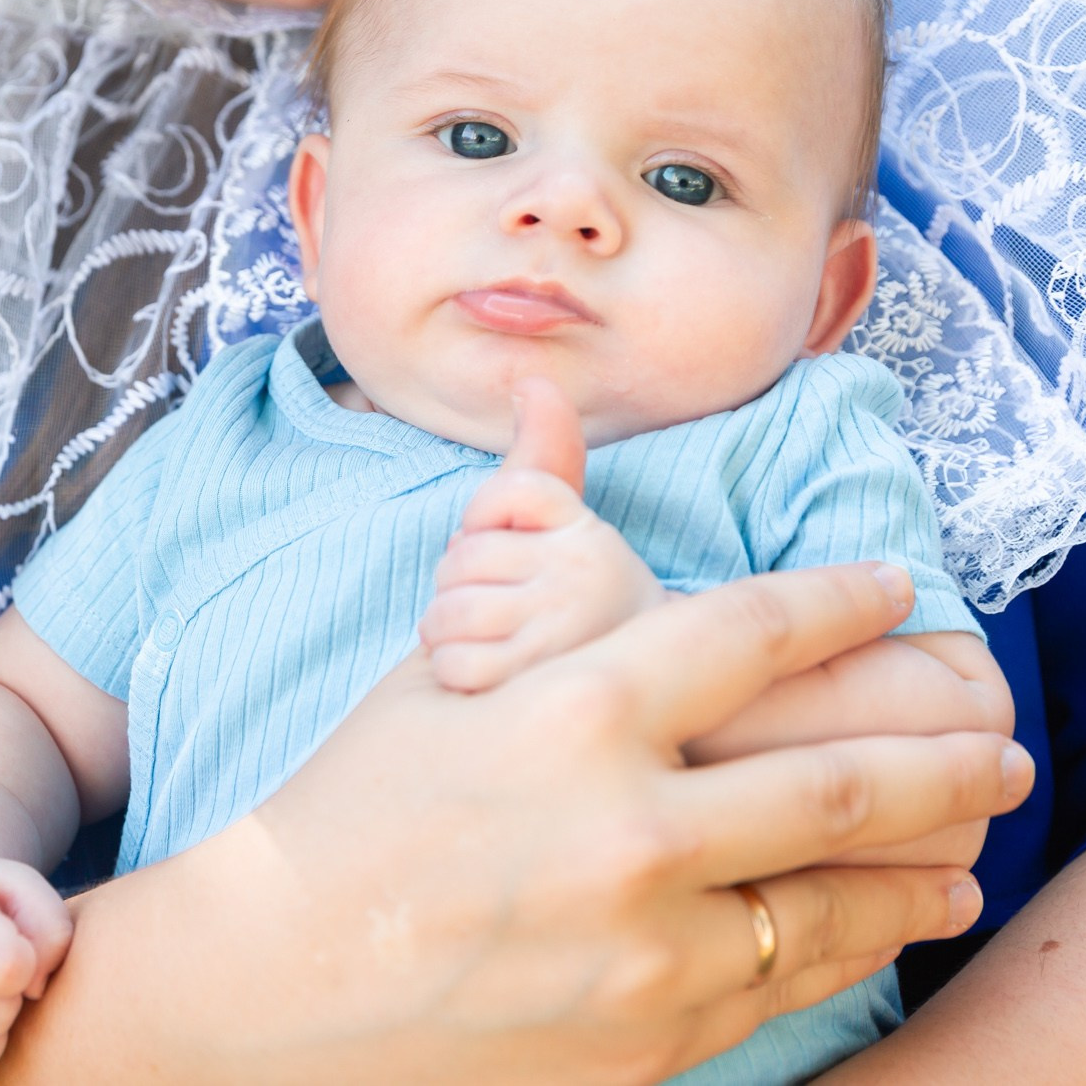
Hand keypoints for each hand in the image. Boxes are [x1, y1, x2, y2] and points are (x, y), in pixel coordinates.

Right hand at [2, 562, 1034, 1085]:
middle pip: (844, 775)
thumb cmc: (348, 806)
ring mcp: (649, 941)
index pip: (754, 630)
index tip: (898, 590)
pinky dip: (862, 941)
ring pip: (840, 891)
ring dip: (929, 859)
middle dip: (949, 754)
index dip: (847, 601)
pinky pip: (791, 978)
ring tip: (979, 838)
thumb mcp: (433, 661)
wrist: (273, 987)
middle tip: (1004, 741)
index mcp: (573, 709)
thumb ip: (518, 531)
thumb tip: (544, 395)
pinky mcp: (651, 1034)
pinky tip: (901, 920)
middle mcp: (629, 823)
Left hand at [420, 377, 665, 691]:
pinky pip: (454, 663)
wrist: (635, 705)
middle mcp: (589, 569)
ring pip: (449, 611)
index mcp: (590, 528)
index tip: (510, 558)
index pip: (498, 497)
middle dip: (459, 588)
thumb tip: (530, 380)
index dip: (484, 530)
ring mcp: (568, 626)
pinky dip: (455, 674)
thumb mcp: (566, 531)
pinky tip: (486, 680)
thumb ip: (545, 457)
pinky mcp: (540, 683)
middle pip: (462, 557)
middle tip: (498, 612)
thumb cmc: (576, 608)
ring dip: (451, 635)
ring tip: (491, 645)